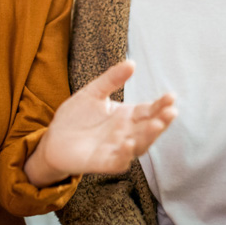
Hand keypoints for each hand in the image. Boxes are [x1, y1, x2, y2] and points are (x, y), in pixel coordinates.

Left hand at [24, 60, 176, 186]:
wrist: (54, 137)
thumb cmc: (76, 115)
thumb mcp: (94, 92)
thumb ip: (112, 79)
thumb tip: (132, 62)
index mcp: (126, 116)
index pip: (148, 110)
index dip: (160, 104)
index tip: (171, 96)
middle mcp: (126, 133)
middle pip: (148, 128)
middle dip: (161, 121)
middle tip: (171, 111)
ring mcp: (116, 149)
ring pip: (139, 145)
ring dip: (148, 137)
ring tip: (156, 125)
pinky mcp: (103, 162)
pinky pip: (119, 161)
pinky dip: (125, 154)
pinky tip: (128, 143)